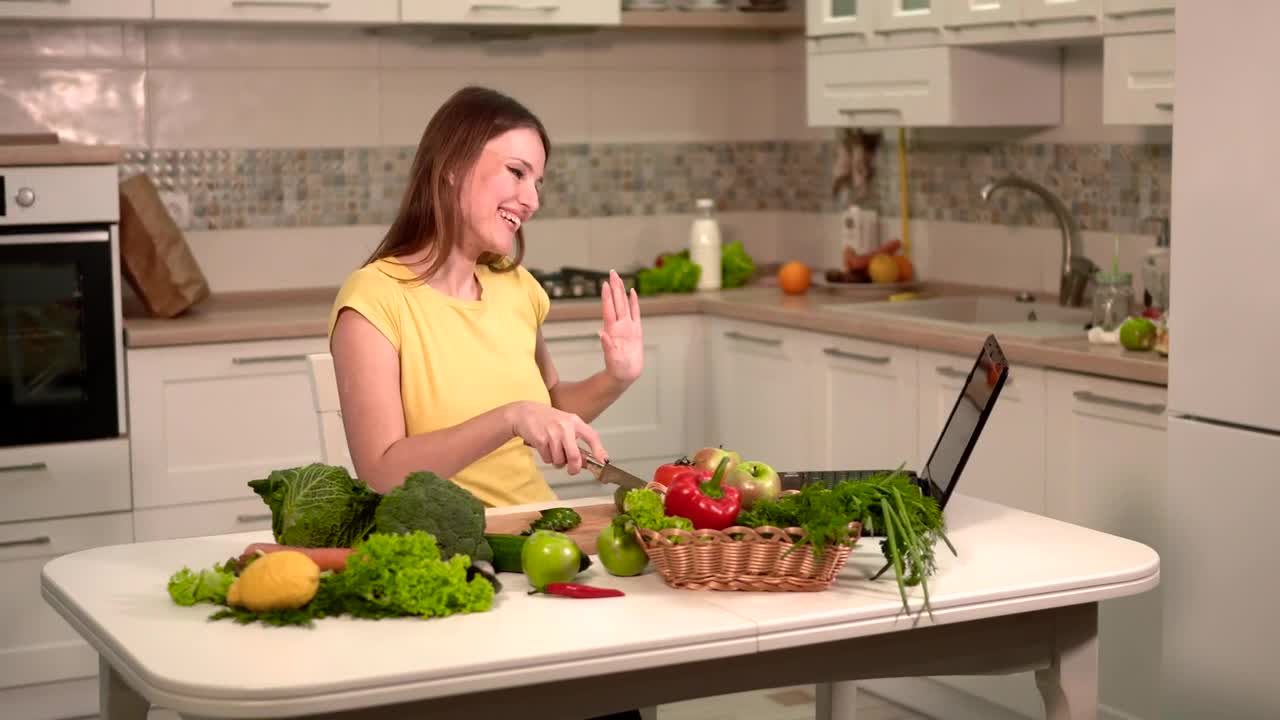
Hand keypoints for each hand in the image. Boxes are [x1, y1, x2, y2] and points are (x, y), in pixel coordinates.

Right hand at [506, 401, 607, 475]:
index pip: (592, 437)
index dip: (599, 451)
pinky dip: (546, 457)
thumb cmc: (548, 420)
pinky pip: (548, 458)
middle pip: (574, 456)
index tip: (603, 461)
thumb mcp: (565, 424)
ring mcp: (552, 433)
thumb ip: (576, 441)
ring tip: (552, 450)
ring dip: (556, 461)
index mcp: (575, 422)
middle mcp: (565, 427)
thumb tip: (588, 462)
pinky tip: (544, 447)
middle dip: (574, 468)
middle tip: (572, 470)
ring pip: (559, 460)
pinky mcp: (540, 440)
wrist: (524, 412)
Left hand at [599, 270, 642, 385]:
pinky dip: (634, 302)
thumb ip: (607, 345)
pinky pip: (636, 313)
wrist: (625, 374)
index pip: (609, 309)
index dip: (607, 297)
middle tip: (612, 272)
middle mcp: (620, 325)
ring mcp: (628, 326)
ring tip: (618, 278)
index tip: (604, 284)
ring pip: (624, 304)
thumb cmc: (617, 368)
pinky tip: (632, 292)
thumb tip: (601, 334)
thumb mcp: (612, 357)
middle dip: (614, 287)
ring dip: (621, 291)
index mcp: (613, 330)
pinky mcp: (636, 330)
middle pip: (617, 302)